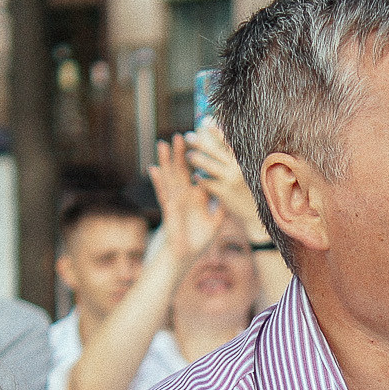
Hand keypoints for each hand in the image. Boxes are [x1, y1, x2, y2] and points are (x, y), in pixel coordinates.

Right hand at [148, 136, 226, 266]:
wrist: (186, 254)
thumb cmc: (199, 239)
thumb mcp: (216, 222)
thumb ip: (223, 207)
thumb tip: (235, 196)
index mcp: (197, 196)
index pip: (198, 173)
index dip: (200, 161)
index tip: (203, 145)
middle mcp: (184, 195)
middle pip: (182, 170)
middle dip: (182, 153)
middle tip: (183, 134)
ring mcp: (175, 201)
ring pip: (169, 177)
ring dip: (167, 161)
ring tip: (164, 144)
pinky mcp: (169, 209)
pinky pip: (162, 193)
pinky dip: (157, 181)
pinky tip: (152, 169)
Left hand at [185, 122, 264, 238]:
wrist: (255, 216)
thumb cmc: (250, 193)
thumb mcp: (247, 174)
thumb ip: (236, 161)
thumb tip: (226, 145)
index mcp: (243, 162)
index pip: (229, 142)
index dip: (217, 131)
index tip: (205, 123)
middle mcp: (237, 168)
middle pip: (215, 151)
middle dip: (200, 142)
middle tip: (187, 136)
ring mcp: (230, 180)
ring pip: (209, 165)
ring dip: (197, 159)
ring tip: (188, 155)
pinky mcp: (224, 193)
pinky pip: (208, 183)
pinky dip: (200, 178)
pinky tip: (195, 176)